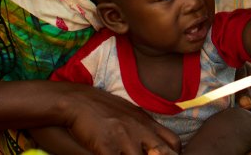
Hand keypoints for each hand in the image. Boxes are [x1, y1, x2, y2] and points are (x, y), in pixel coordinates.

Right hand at [61, 83, 181, 153]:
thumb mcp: (129, 114)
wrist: (77, 100)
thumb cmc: (102, 109)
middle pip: (164, 153)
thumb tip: (154, 143)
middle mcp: (140, 130)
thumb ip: (143, 128)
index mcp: (146, 122)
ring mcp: (124, 138)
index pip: (173, 142)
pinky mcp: (107, 147)